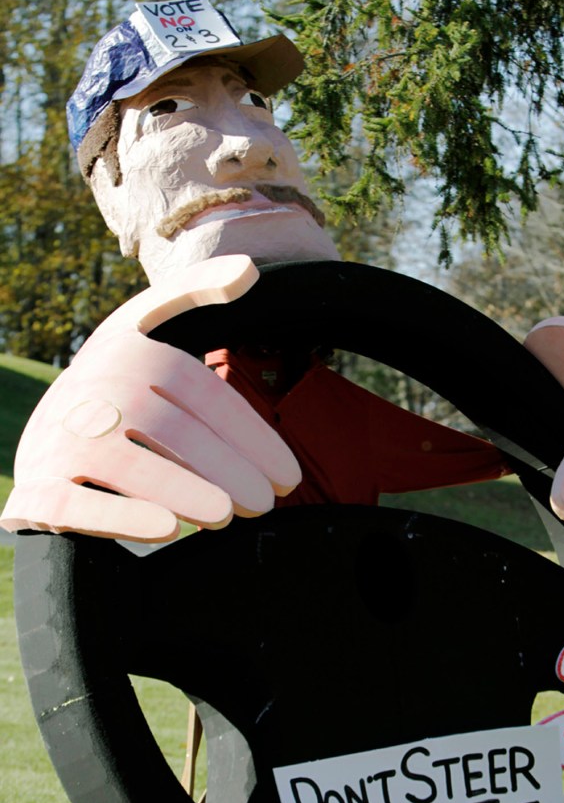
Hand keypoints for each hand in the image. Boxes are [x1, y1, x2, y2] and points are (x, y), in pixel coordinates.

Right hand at [0, 256, 300, 541]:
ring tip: (226, 518)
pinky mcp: (38, 487)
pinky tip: (168, 531)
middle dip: (226, 470)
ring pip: (128, 466)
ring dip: (183, 491)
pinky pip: (78, 504)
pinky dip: (121, 516)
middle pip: (170, 431)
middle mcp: (93, 392)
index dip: (250, 435)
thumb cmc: (115, 384)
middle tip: (264, 505)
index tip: (287, 479)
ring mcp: (62, 439)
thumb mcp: (144, 326)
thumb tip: (249, 271)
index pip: (200, 393)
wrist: (42, 439)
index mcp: (129, 353)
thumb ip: (194, 292)